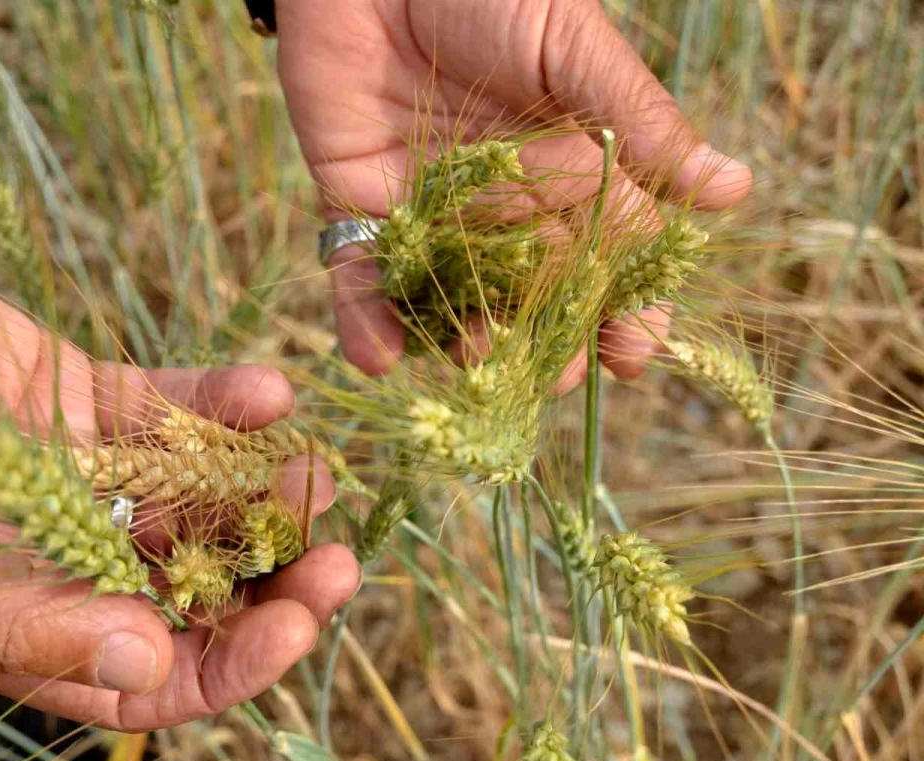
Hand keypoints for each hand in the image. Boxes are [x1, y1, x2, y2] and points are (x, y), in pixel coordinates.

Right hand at [0, 225, 359, 729]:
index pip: (163, 675)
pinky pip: (175, 410)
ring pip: (206, 498)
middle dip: (277, 576)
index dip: (239, 660)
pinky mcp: (92, 400)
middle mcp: (79, 561)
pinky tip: (268, 392)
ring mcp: (92, 480)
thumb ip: (37, 628)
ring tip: (318, 473)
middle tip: (339, 554)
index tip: (298, 623)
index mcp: (42, 628)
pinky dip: (224, 403)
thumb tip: (151, 669)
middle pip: (205, 588)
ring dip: (267, 489)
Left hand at [277, 0, 751, 376]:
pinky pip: (361, 276)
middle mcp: (500, 206)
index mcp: (566, 172)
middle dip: (541, 345)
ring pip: (448, 299)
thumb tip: (733, 189)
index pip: (605, 259)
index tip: (633, 356)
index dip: (621, 310)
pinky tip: (382, 358)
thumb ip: (637, 123)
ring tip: (475, 370)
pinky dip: (366, 320)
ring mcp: (429, 213)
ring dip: (459, 344)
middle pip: (528, 297)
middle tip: (549, 381)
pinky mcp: (357, 206)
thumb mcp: (575, 50)